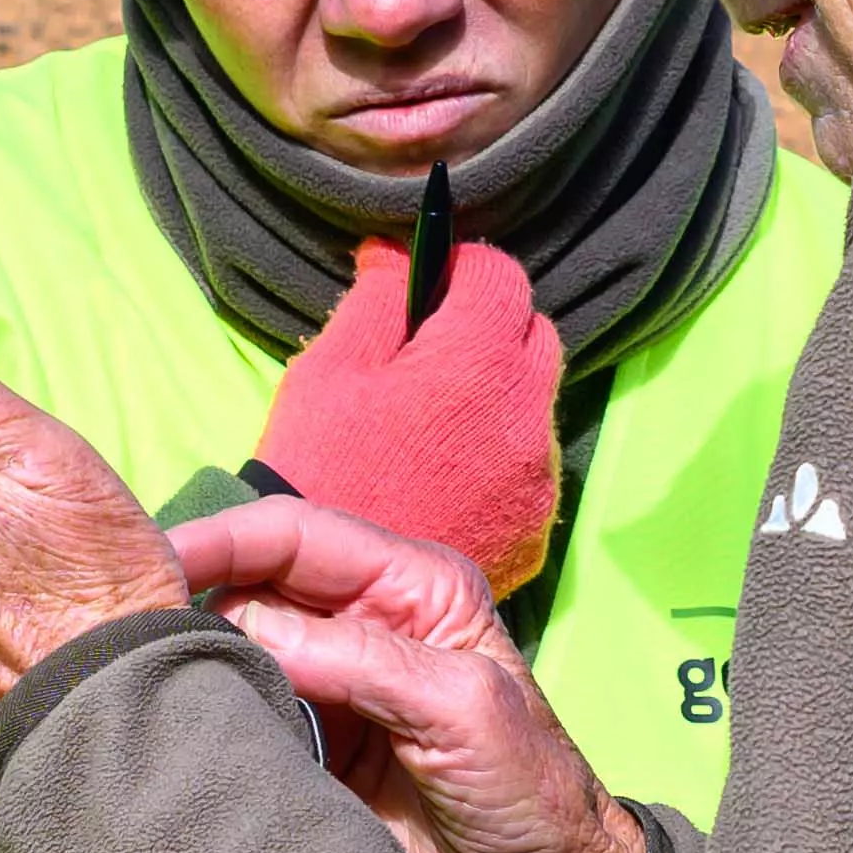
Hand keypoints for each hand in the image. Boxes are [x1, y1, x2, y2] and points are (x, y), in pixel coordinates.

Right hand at [167, 492, 653, 852]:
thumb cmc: (530, 797)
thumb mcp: (463, 711)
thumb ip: (365, 662)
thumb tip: (247, 629)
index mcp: (412, 587)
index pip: (293, 535)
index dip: (220, 540)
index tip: (149, 563)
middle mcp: (363, 623)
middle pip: (250, 583)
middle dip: (188, 595)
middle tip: (118, 631)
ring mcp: (329, 687)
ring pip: (233, 648)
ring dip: (188, 662)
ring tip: (126, 680)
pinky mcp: (306, 747)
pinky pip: (238, 714)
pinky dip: (202, 718)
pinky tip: (164, 729)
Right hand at [256, 239, 565, 589]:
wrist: (321, 601)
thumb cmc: (316, 471)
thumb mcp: (330, 371)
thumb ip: (376, 298)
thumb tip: (396, 251)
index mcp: (476, 362)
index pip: (497, 274)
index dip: (457, 268)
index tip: (424, 288)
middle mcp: (525, 416)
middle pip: (531, 334)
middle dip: (486, 328)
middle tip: (427, 353)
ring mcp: (536, 478)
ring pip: (533, 404)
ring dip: (494, 396)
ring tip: (431, 425)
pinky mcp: (533, 529)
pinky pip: (528, 467)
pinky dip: (496, 458)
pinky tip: (443, 477)